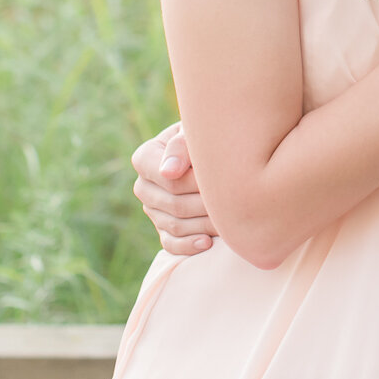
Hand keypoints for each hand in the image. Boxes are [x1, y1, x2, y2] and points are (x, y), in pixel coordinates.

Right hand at [131, 122, 217, 254]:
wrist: (216, 153)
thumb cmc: (208, 137)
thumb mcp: (195, 133)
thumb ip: (182, 146)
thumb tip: (169, 173)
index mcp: (145, 158)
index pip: (170, 180)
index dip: (197, 184)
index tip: (219, 182)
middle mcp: (143, 186)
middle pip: (174, 204)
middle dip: (206, 206)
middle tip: (235, 204)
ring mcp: (152, 210)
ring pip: (175, 225)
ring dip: (204, 225)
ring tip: (230, 220)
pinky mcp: (163, 229)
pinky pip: (171, 244)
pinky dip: (189, 246)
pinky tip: (207, 243)